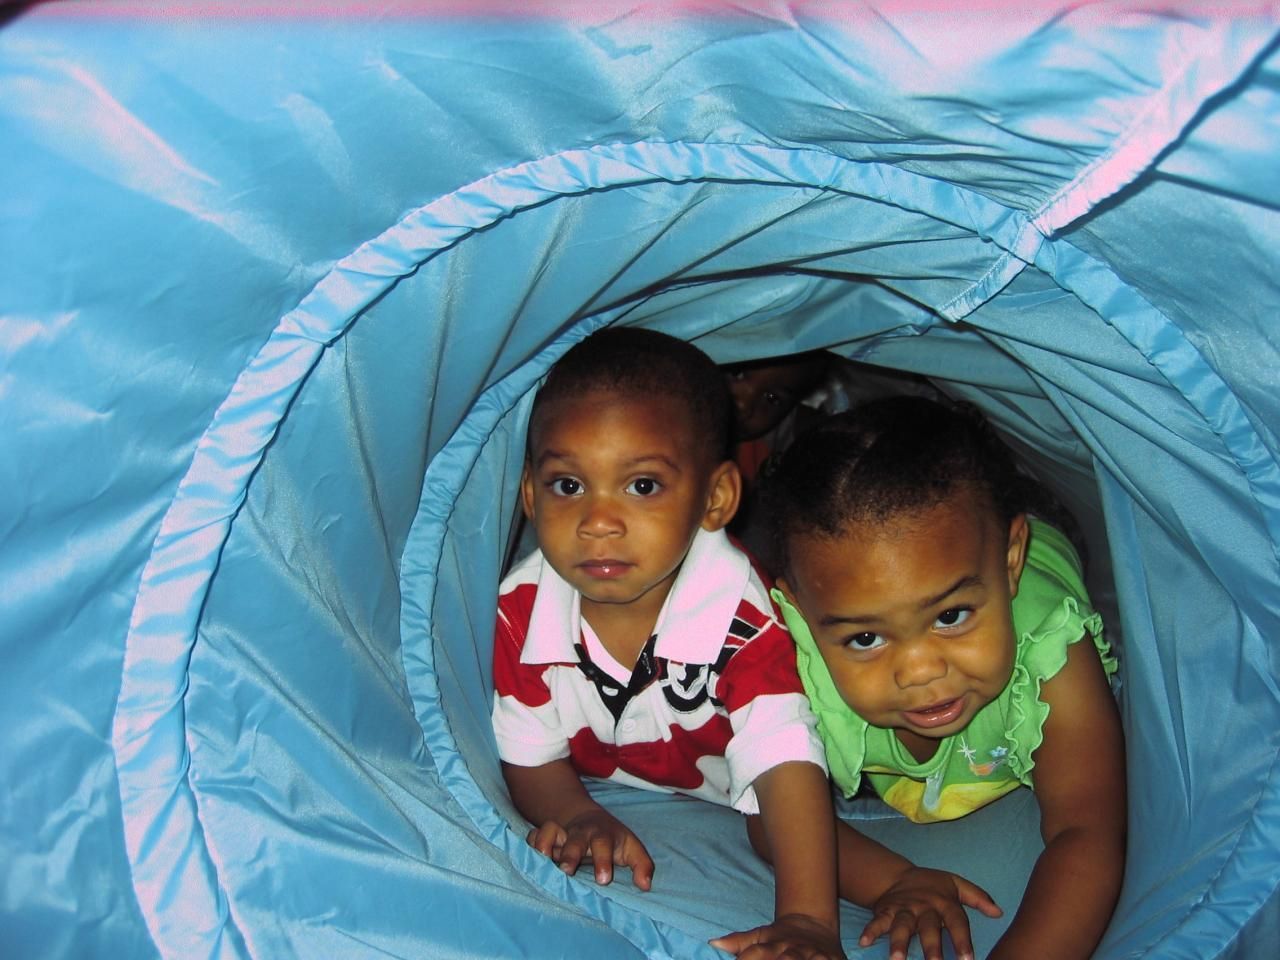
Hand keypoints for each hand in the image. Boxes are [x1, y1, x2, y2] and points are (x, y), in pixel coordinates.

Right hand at [526, 808, 653, 889]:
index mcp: (603, 835)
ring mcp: (562, 833)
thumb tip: (645, 886)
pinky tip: (529, 859)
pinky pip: (533, 835)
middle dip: (570, 854)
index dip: (602, 860)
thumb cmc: (613, 840)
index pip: (603, 844)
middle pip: (575, 839)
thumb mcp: (631, 848)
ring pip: (549, 830)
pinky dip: (530, 844)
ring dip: (545, 844)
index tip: (603, 879)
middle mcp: (580, 833)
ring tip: (542, 863)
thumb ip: (642, 865)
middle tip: (567, 871)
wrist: (589, 819)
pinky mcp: (546, 837)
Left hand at [710, 913, 844, 959]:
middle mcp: (793, 951)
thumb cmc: (781, 937)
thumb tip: (713, 944)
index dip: (746, 959)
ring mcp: (814, 956)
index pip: (757, 953)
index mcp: (773, 945)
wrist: (813, 924)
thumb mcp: (760, 936)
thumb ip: (739, 941)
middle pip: (785, 959)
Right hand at [860, 866, 1001, 959]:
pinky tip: (865, 942)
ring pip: (901, 926)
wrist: (897, 875)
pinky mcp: (886, 910)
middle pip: (928, 928)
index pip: (957, 922)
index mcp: (944, 902)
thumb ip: (977, 898)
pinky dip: (871, 930)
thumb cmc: (932, 886)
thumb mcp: (956, 884)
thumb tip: (999, 912)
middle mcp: (924, 907)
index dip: (962, 940)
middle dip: (931, 947)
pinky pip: (878, 921)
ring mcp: (904, 909)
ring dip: (898, 942)